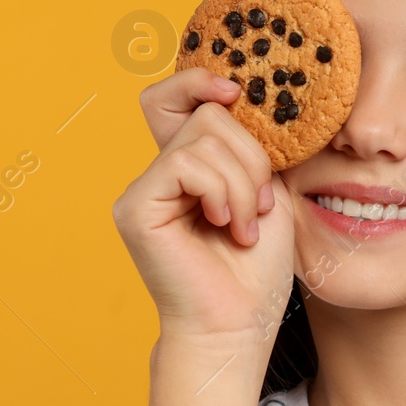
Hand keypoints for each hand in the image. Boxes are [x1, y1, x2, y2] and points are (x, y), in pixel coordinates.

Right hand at [112, 67, 294, 343]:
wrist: (239, 324)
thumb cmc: (256, 269)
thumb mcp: (269, 193)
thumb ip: (253, 148)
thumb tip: (245, 96)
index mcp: (191, 167)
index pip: (176, 97)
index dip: (202, 81)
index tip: (238, 92)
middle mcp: (160, 172)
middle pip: (207, 114)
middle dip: (252, 158)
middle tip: (261, 207)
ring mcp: (144, 189)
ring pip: (204, 137)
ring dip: (244, 184)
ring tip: (244, 226)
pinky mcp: (135, 207)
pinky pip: (186, 164)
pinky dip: (223, 192)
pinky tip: (226, 227)